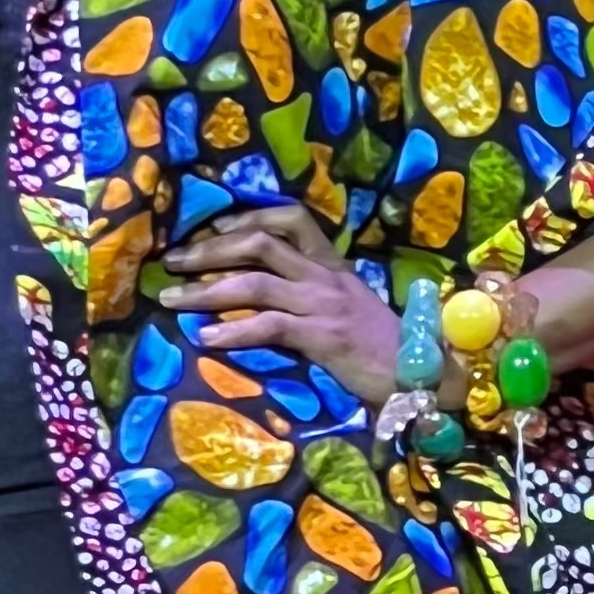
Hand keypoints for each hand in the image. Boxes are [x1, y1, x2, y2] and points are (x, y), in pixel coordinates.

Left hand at [158, 200, 400, 407]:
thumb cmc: (381, 348)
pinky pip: (270, 326)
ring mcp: (324, 304)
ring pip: (255, 282)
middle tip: (173, 262)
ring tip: (172, 300)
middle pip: (260, 242)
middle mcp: (325, 276)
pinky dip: (234, 331)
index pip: (289, 218)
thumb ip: (312, 295)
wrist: (422, 374)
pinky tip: (208, 339)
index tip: (212, 232)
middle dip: (209, 250)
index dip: (245, 218)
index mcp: (331, 265)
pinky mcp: (323, 336)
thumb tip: (262, 297)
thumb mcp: (347, 308)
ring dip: (205, 290)